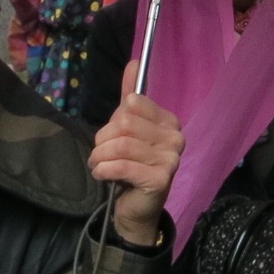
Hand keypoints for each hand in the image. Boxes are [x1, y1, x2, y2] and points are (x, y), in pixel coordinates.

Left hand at [88, 66, 183, 247]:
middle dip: (102, 140)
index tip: (113, 136)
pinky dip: (103, 169)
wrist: (137, 210)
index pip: (133, 102)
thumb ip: (130, 96)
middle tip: (100, 154)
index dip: (114, 120)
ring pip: (120, 144)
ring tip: (98, 165)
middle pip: (124, 123)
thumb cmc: (131, 166)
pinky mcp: (160, 179)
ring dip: (99, 157)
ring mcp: (170, 159)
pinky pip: (121, 165)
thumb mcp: (128, 129)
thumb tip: (133, 63)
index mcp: (169, 121)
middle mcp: (175, 137)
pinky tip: (102, 174)